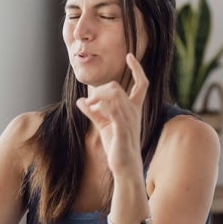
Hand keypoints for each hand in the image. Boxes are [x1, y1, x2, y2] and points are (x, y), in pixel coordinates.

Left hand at [76, 53, 148, 175]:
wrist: (125, 167)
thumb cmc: (117, 146)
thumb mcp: (104, 125)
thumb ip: (93, 112)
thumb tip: (80, 101)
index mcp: (133, 109)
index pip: (142, 84)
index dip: (137, 69)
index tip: (130, 56)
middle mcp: (133, 112)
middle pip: (118, 87)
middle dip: (100, 89)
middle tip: (89, 103)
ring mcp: (128, 120)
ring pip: (114, 94)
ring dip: (96, 98)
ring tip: (88, 108)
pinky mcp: (122, 130)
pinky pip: (112, 110)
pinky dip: (98, 106)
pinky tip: (88, 108)